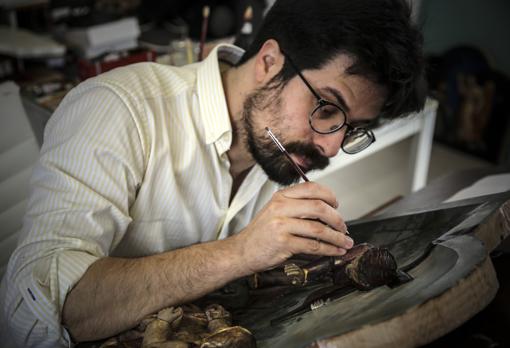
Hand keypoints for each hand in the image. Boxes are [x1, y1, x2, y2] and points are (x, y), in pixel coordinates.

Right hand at [232, 182, 352, 273]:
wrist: (242, 251)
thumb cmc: (260, 234)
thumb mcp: (275, 212)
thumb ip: (296, 207)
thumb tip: (326, 211)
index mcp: (281, 196)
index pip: (311, 188)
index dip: (329, 196)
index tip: (336, 205)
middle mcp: (281, 207)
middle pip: (319, 207)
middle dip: (337, 219)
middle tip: (343, 227)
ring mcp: (281, 225)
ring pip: (319, 228)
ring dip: (336, 237)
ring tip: (344, 242)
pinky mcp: (283, 243)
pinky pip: (312, 245)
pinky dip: (328, 249)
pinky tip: (334, 251)